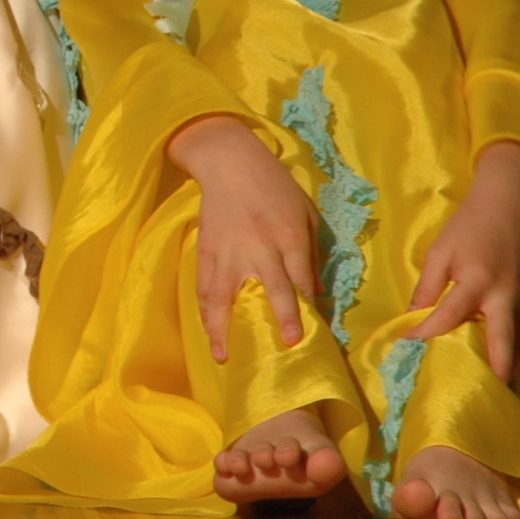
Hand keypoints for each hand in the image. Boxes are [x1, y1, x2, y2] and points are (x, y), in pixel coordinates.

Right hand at [168, 114, 319, 361]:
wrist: (229, 163)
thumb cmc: (274, 187)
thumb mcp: (304, 213)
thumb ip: (310, 253)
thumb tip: (315, 293)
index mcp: (288, 236)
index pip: (301, 279)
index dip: (309, 306)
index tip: (314, 332)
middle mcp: (260, 247)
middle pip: (272, 288)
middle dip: (283, 316)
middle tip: (287, 344)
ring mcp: (229, 251)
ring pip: (225, 295)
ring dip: (224, 327)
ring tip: (223, 356)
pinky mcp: (207, 251)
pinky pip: (204, 286)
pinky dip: (205, 311)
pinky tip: (208, 330)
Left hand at [408, 140, 519, 380]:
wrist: (509, 204)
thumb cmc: (469, 225)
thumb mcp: (441, 250)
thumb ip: (428, 285)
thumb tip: (413, 315)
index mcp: (477, 281)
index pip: (449, 317)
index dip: (427, 333)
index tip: (408, 347)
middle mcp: (504, 296)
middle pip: (501, 345)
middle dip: (490, 372)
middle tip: (473, 394)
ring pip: (519, 344)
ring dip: (505, 366)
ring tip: (489, 389)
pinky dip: (513, 351)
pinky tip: (500, 363)